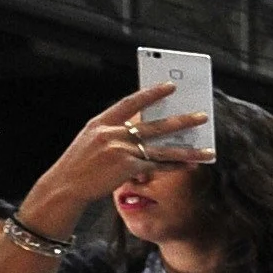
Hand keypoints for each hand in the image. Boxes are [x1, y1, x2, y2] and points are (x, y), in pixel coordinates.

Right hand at [23, 84, 195, 231]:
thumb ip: (114, 131)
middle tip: (202, 116)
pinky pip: (157, 166)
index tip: (170, 87)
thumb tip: (143, 126)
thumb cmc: (80, 163)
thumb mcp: (91, 140)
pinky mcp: (126, 169)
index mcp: (100, 123)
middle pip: (153, 125)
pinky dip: (175, 166)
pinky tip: (190, 166)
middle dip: (181, 121)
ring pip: (161, 149)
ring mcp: (120, 151)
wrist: (65, 186)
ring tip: (208, 150)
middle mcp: (111, 134)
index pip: (130, 103)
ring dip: (187, 150)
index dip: (151, 94)